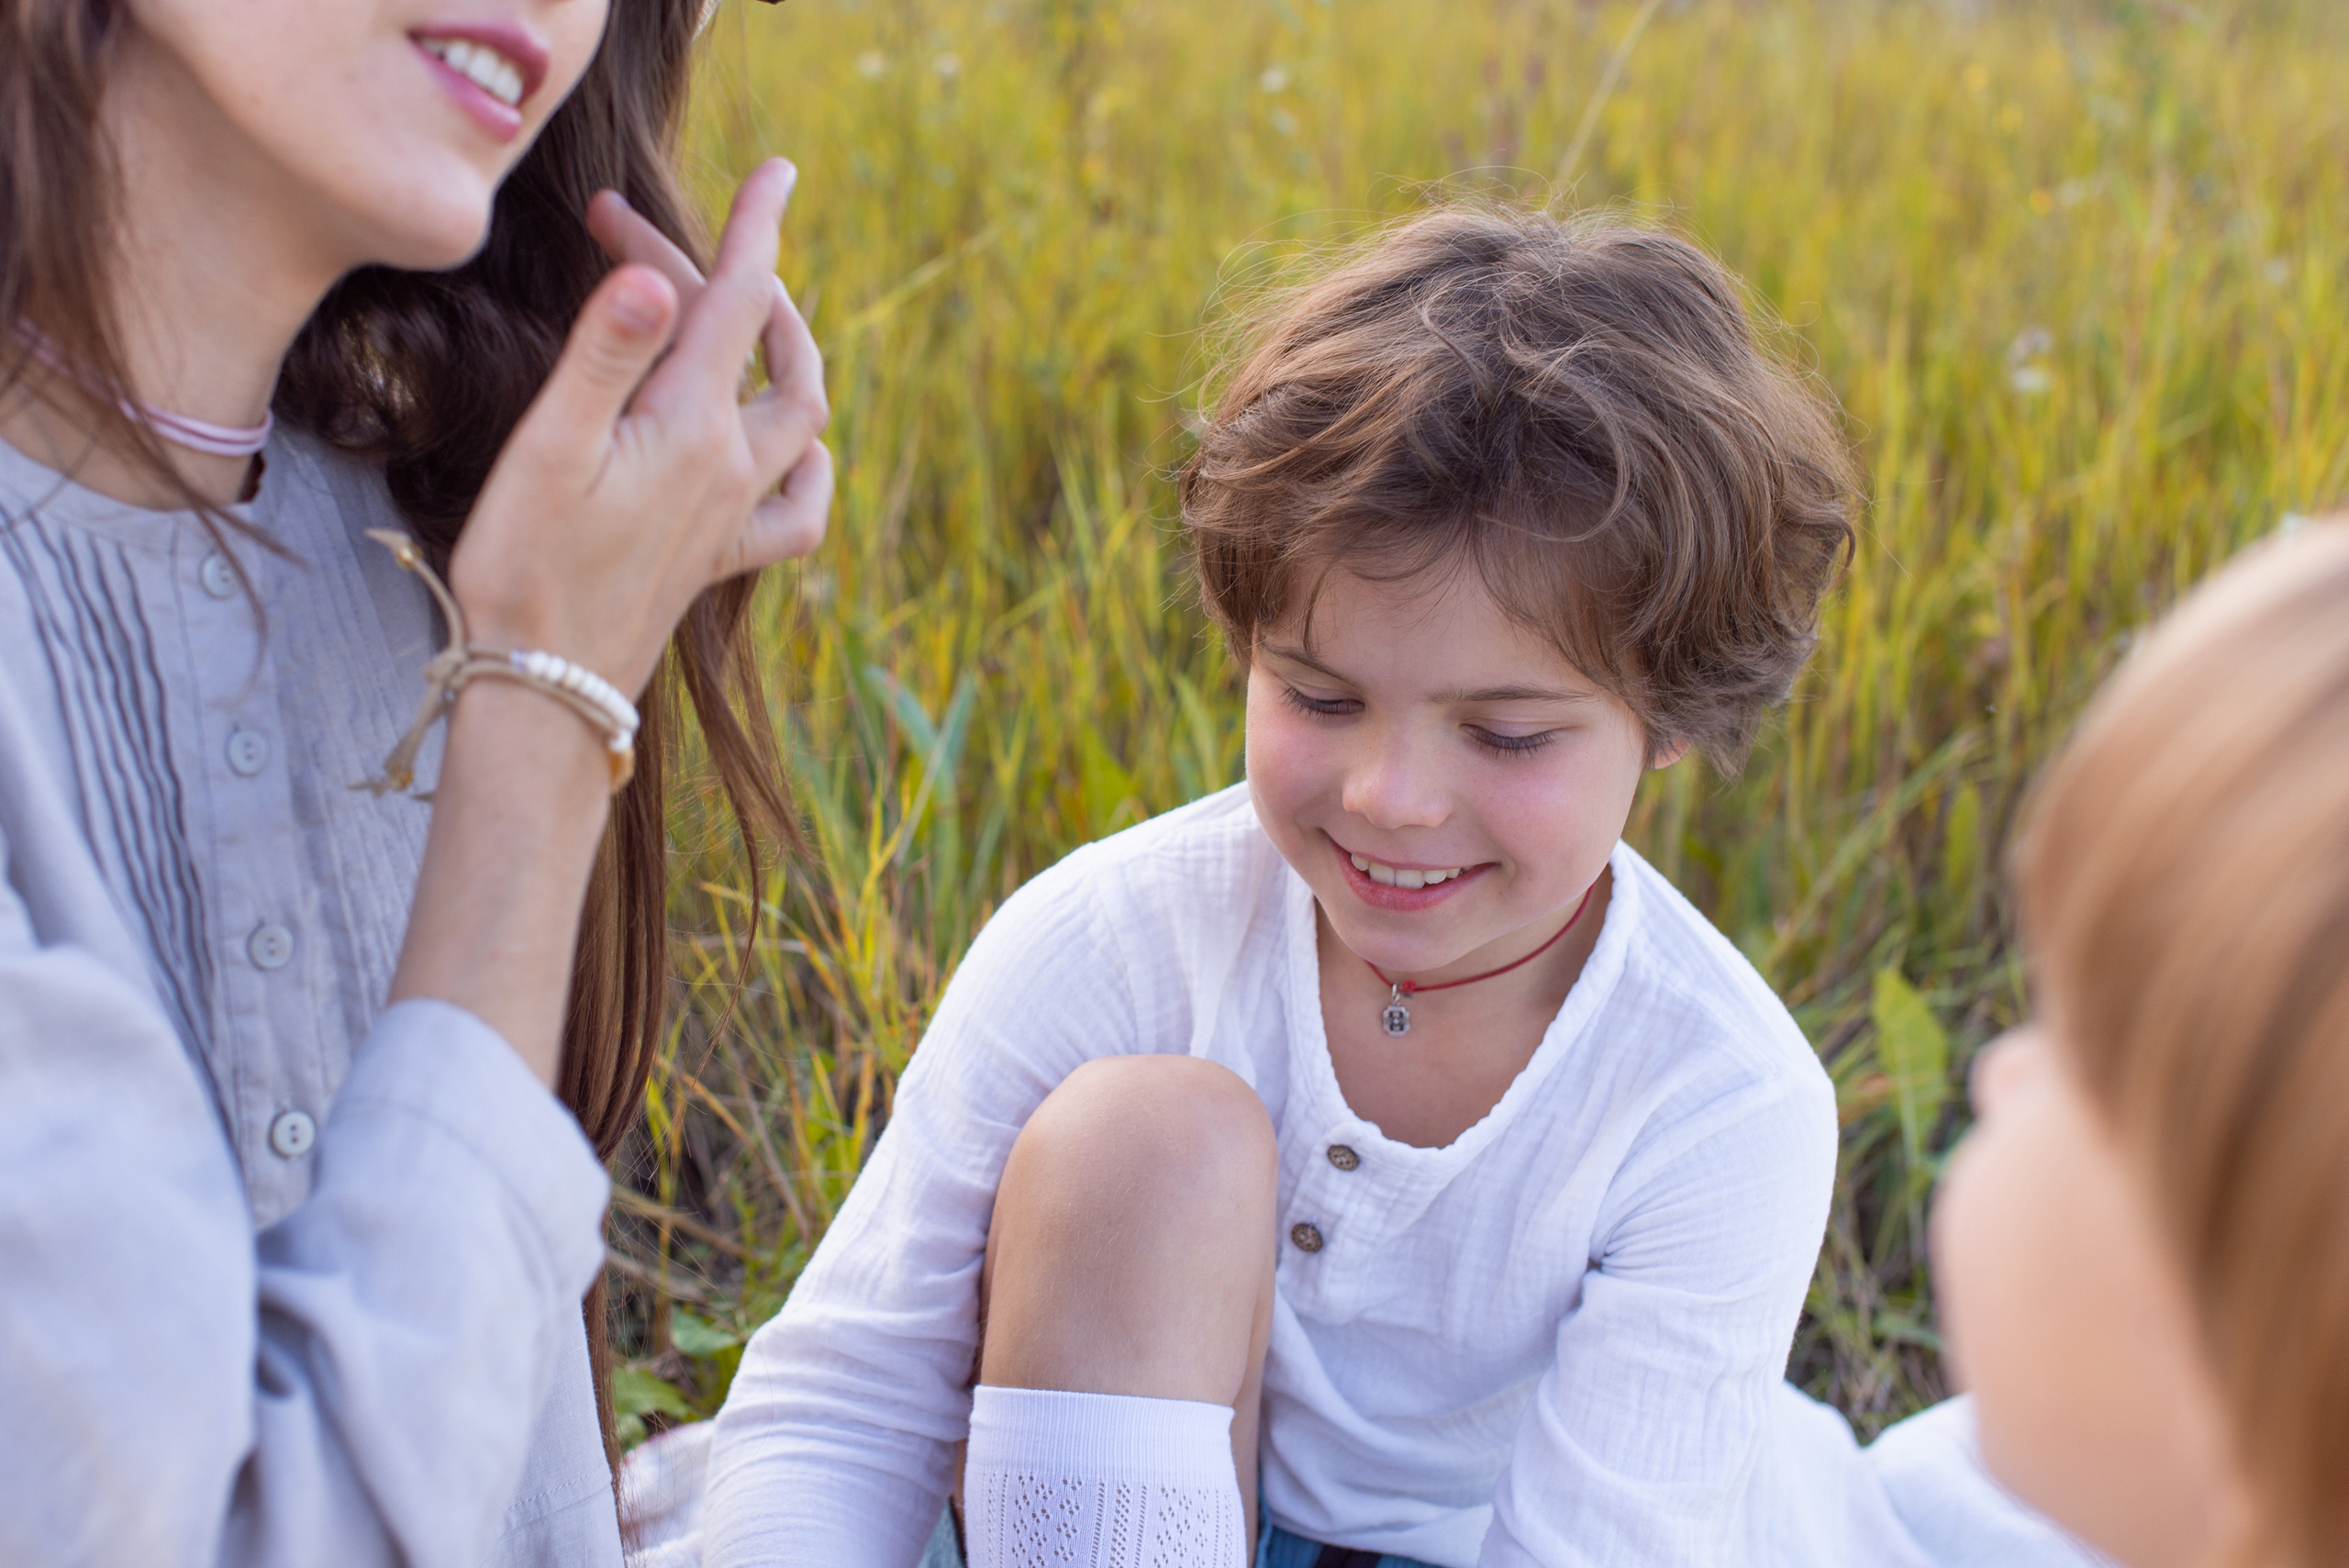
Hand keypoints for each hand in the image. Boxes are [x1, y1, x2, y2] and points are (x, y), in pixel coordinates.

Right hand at [447, 157, 831, 697]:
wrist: (542, 688)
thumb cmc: (525, 568)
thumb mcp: (549, 448)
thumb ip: (606, 355)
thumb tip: (658, 280)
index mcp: (690, 426)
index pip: (737, 300)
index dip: (754, 225)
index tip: (775, 169)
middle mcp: (730, 468)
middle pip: (763, 346)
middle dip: (731, 276)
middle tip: (640, 240)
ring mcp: (732, 516)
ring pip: (799, 418)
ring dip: (787, 353)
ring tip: (750, 311)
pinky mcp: (718, 559)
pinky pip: (798, 511)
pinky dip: (810, 466)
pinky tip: (797, 450)